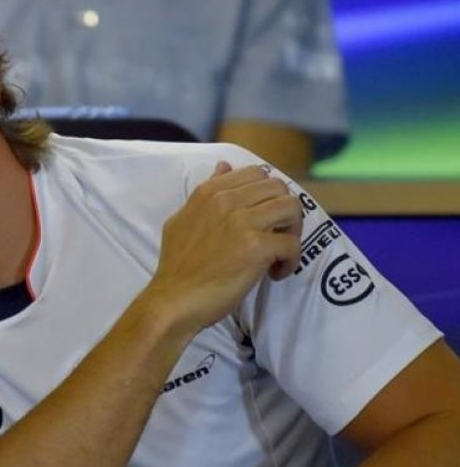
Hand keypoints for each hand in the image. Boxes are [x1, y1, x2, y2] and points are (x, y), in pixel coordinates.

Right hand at [143, 162, 301, 332]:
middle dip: (284, 211)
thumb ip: (205, 193)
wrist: (174, 299)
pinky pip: (292, 244)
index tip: (263, 218)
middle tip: (277, 235)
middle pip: (279, 188)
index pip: (256, 174)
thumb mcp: (183, 219)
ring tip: (280, 251)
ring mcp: (242, 222)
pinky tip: (275, 272)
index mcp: (209, 192)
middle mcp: (226, 201)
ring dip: (293, 231)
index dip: (267, 195)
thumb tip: (224, 167)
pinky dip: (290, 260)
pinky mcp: (256, 247)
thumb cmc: (177, 265)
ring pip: (291, 208)